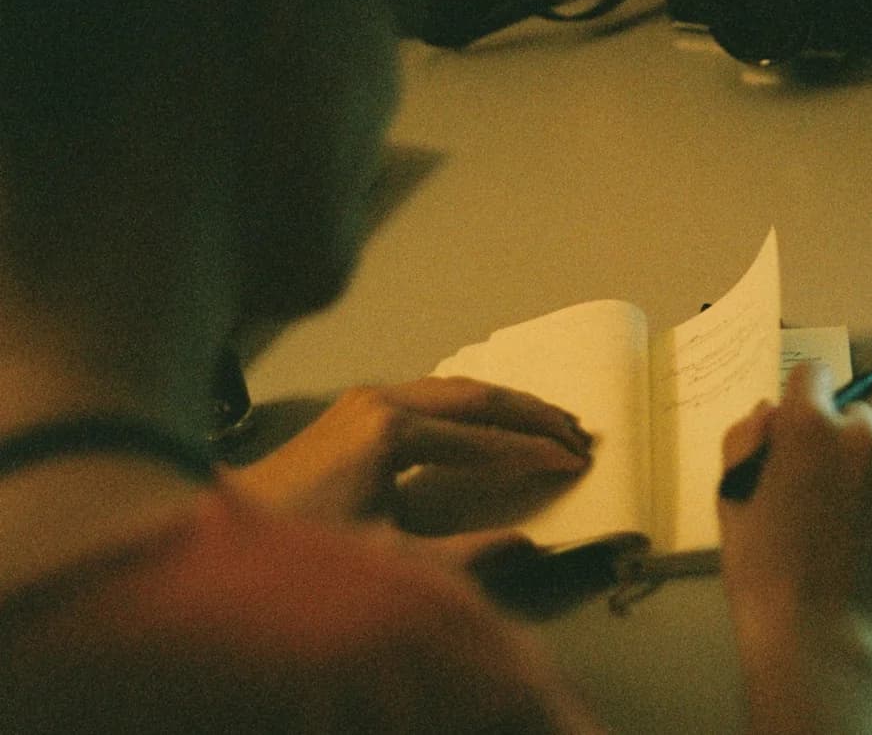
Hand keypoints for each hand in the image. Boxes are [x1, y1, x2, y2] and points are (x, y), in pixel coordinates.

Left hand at [227, 376, 592, 537]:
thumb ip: (462, 554)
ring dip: (505, 406)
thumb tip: (524, 542)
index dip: (536, 453)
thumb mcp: (387, 562)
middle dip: (534, 414)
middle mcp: (380, 400)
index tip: (577, 464)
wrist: (209, 536)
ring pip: (455, 390)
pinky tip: (493, 424)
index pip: (485, 437)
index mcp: (392, 429)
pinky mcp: (353, 409)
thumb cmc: (301, 550)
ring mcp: (363, 398)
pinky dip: (473, 408)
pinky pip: (432, 396)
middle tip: (580, 433)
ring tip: (551, 424)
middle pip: (477, 395)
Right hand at [717, 363, 871, 732]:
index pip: (812, 374)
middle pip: (852, 412)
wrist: (815, 633)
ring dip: (871, 460)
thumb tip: (769, 411)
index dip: (801, 398)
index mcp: (807, 425)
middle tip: (819, 484)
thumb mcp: (732, 496)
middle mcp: (861, 434)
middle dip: (835, 436)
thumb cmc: (763, 568)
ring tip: (851, 508)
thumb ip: (746, 439)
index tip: (797, 425)